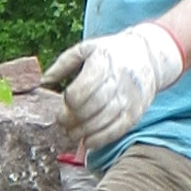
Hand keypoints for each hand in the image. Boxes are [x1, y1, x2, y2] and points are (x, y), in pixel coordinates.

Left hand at [48, 22, 183, 153]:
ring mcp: (129, 98)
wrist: (147, 57)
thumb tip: (43, 80)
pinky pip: (116, 131)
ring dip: (83, 132)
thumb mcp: (86, 49)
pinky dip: (100, 140)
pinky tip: (88, 141)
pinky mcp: (135, 113)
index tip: (64, 103)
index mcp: (103, 61)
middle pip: (91, 107)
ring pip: (102, 121)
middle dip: (73, 119)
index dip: (70, 100)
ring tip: (72, 133)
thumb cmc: (109, 53)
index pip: (83, 88)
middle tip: (63, 123)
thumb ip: (63, 63)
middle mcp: (118, 80)